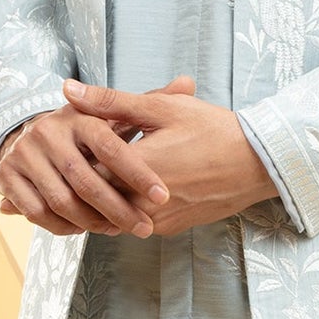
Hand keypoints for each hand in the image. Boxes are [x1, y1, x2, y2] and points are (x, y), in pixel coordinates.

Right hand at [0, 98, 172, 237]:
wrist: (30, 134)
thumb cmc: (85, 130)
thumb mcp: (113, 116)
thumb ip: (150, 103)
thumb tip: (188, 81)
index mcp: (79, 116)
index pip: (111, 147)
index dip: (138, 174)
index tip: (163, 196)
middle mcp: (48, 132)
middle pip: (86, 181)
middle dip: (119, 209)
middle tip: (145, 227)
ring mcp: (24, 153)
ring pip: (62, 200)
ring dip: (92, 222)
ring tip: (116, 230)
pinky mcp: (6, 175)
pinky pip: (38, 212)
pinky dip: (61, 226)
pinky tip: (83, 229)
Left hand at [59, 76, 274, 235]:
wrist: (258, 163)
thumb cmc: (213, 130)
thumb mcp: (162, 108)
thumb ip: (111, 102)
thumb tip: (68, 90)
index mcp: (136, 167)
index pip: (81, 172)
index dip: (66, 160)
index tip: (60, 148)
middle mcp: (143, 201)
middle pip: (91, 200)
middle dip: (76, 184)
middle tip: (64, 167)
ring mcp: (157, 220)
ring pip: (110, 218)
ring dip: (98, 202)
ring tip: (88, 181)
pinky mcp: (170, 228)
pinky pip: (133, 225)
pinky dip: (121, 212)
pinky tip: (122, 193)